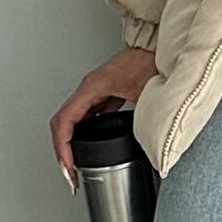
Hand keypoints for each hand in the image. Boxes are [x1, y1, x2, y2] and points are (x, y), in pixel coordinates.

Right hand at [51, 47, 159, 192]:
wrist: (160, 46)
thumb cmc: (152, 60)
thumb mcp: (147, 94)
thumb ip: (144, 120)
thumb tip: (147, 145)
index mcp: (93, 87)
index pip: (65, 121)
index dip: (63, 148)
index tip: (68, 167)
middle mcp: (89, 88)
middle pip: (62, 124)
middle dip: (62, 152)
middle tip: (70, 175)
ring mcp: (94, 91)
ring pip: (70, 121)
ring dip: (68, 145)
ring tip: (74, 167)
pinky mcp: (103, 94)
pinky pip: (83, 117)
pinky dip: (80, 136)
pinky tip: (87, 148)